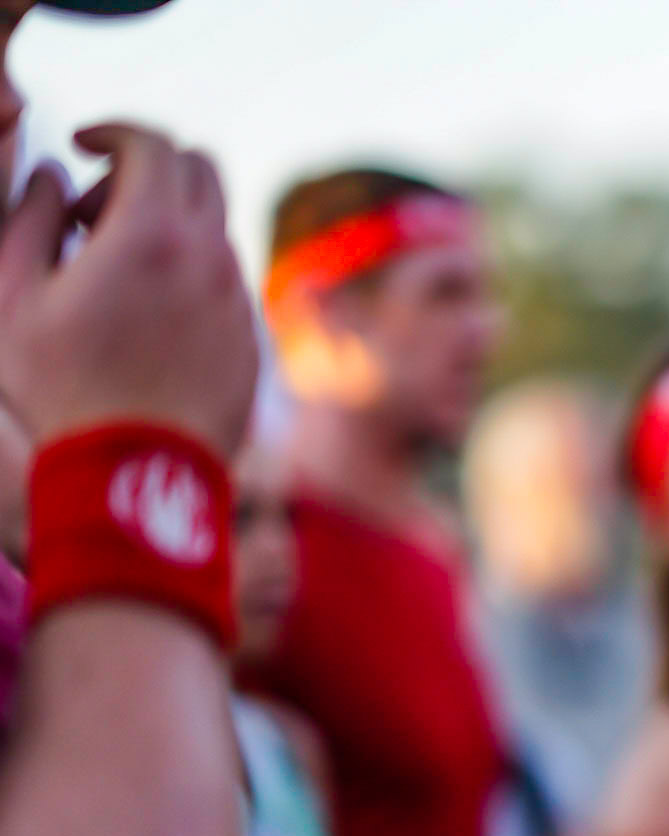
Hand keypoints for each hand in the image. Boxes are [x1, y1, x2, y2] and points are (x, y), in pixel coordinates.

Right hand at [0, 125, 257, 453]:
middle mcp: (212, 259)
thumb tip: (53, 174)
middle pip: (198, 170)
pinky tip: (145, 311)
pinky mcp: (252, 340)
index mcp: (153, 234)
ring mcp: (239, 300)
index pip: (152, 143)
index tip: (82, 145)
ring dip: (167, 223)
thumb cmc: (61, 388)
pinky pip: (226, 279)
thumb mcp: (15, 296)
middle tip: (90, 214)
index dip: (113, 131)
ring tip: (110, 269)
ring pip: (215, 226)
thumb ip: (30, 218)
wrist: (136, 478)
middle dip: (145, 170)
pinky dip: (190, 269)